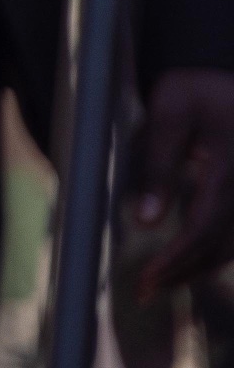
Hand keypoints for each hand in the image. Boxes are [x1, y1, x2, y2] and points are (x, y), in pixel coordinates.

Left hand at [134, 65, 233, 299]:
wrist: (228, 76)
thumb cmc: (196, 90)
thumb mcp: (169, 112)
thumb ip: (158, 164)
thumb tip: (144, 220)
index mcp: (226, 170)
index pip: (202, 228)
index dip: (175, 258)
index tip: (146, 278)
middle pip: (219, 246)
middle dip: (181, 272)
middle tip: (143, 291)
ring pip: (233, 246)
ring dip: (198, 269)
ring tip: (159, 285)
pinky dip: (214, 254)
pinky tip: (187, 263)